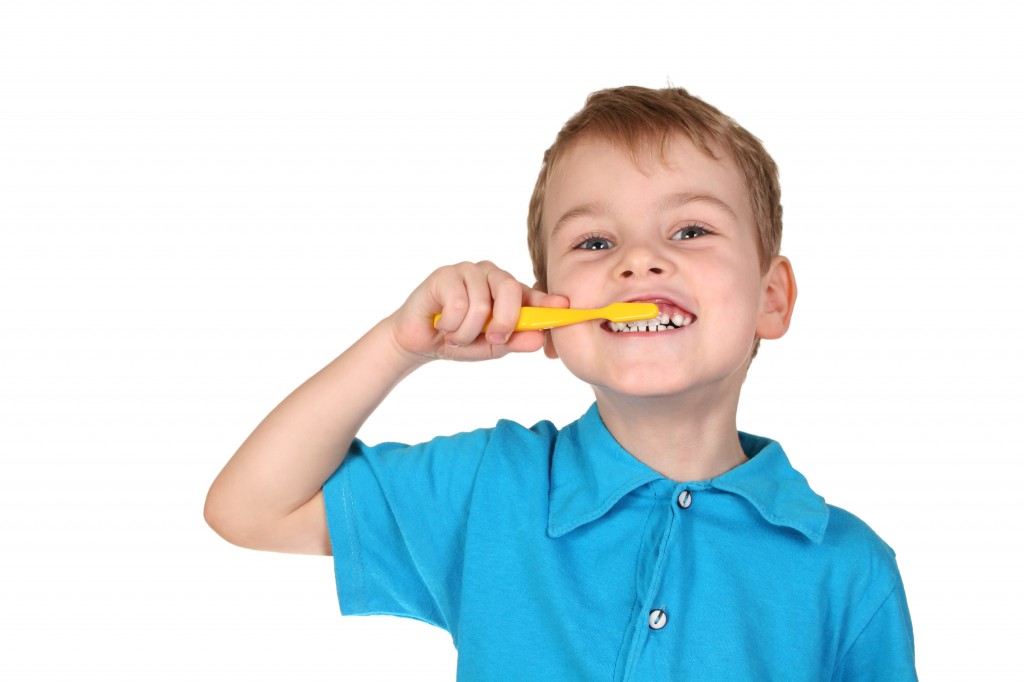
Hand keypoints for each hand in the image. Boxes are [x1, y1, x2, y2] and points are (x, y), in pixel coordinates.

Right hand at [387, 261, 568, 362]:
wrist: (419, 341)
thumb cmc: (459, 339)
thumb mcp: (492, 347)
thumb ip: (515, 341)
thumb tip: (539, 338)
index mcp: (508, 292)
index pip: (532, 295)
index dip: (548, 302)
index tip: (563, 308)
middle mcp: (491, 276)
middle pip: (511, 290)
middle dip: (505, 321)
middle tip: (493, 339)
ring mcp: (468, 272)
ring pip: (482, 303)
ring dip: (468, 331)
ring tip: (457, 335)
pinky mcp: (445, 274)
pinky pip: (458, 303)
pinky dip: (452, 325)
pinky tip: (443, 325)